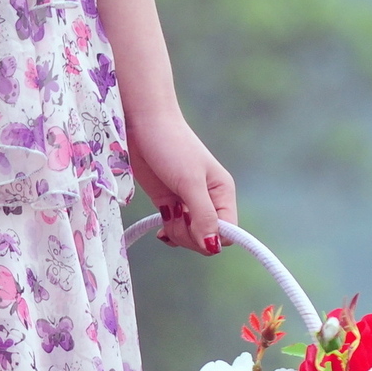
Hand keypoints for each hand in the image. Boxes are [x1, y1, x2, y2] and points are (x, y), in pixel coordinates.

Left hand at [126, 109, 236, 255]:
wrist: (143, 124)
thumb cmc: (171, 145)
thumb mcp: (190, 182)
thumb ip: (203, 215)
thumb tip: (213, 247)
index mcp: (223, 193)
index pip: (228, 233)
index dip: (211, 237)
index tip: (191, 223)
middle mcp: (210, 200)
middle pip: (208, 239)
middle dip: (191, 236)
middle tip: (175, 217)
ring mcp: (188, 202)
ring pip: (190, 237)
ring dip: (177, 233)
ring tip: (167, 215)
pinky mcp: (169, 203)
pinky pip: (175, 230)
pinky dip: (169, 233)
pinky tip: (161, 229)